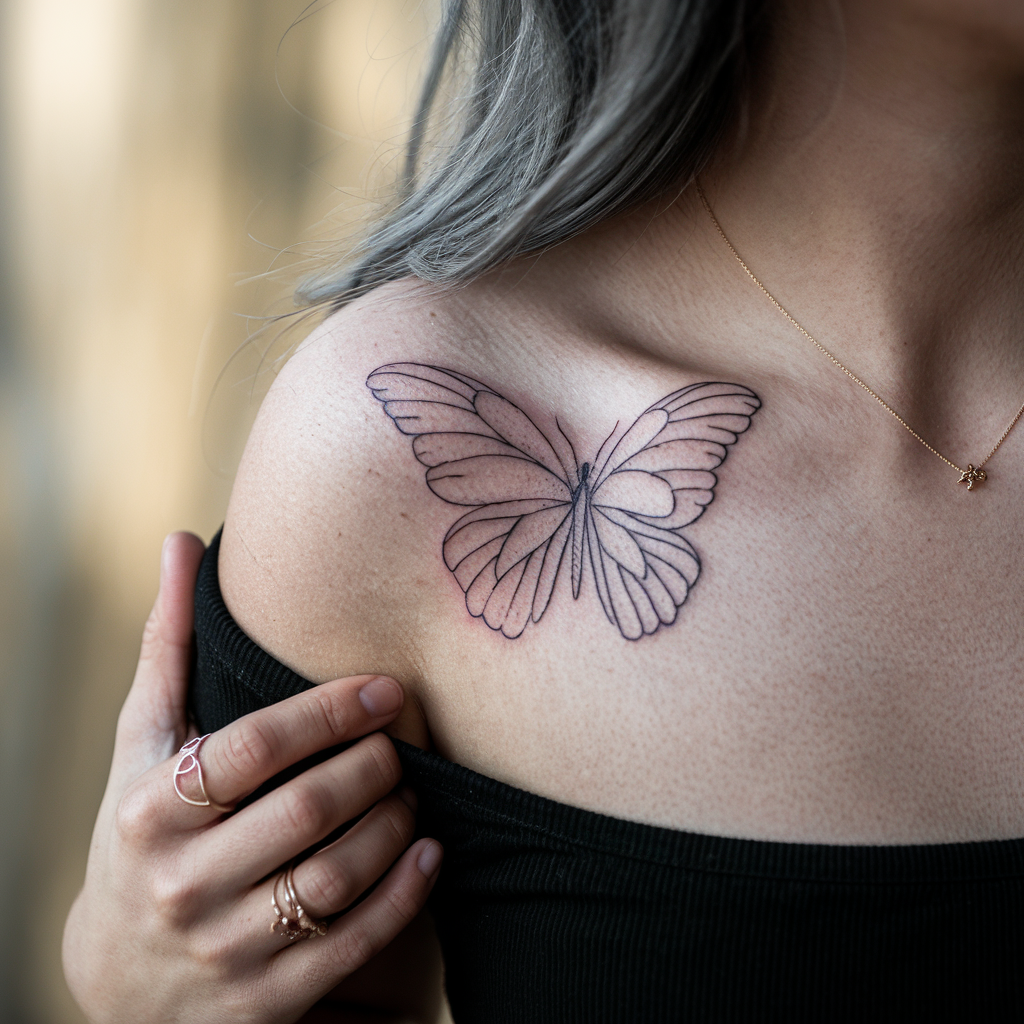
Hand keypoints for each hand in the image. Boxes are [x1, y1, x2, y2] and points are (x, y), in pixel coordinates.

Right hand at [63, 532, 441, 1023]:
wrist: (122, 979)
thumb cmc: (142, 832)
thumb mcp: (142, 744)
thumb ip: (168, 645)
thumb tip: (179, 541)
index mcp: (152, 810)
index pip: (254, 749)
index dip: (330, 712)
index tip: (386, 689)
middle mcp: (182, 884)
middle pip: (307, 808)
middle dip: (373, 764)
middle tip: (402, 741)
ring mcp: (225, 948)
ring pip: (338, 874)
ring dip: (395, 822)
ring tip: (411, 790)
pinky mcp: (268, 999)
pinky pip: (355, 941)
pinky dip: (405, 893)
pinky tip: (429, 853)